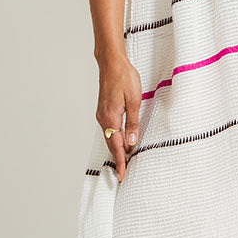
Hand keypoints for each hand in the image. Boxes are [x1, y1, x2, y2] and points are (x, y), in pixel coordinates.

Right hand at [96, 55, 142, 181]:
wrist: (112, 63)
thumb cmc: (124, 77)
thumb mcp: (135, 100)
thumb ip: (133, 122)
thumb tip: (132, 140)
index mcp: (111, 117)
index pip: (116, 145)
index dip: (120, 161)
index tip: (122, 174)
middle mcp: (103, 118)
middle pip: (111, 144)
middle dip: (118, 158)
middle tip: (124, 172)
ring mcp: (102, 114)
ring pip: (110, 137)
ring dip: (117, 148)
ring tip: (125, 160)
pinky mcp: (104, 110)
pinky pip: (109, 129)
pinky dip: (115, 137)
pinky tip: (122, 140)